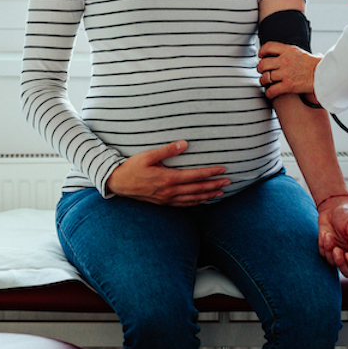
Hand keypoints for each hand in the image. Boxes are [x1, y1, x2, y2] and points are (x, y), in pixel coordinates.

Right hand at [105, 140, 230, 205]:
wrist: (118, 183)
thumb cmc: (132, 167)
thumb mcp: (148, 155)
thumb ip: (167, 150)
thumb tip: (185, 144)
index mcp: (168, 178)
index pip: (195, 176)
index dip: (210, 173)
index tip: (223, 170)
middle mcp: (170, 191)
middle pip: (198, 189)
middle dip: (214, 185)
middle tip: (228, 182)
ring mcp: (167, 199)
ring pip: (193, 199)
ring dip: (208, 195)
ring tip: (220, 192)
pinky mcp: (163, 203)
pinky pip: (184, 204)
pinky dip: (196, 202)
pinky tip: (202, 200)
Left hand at [257, 42, 321, 99]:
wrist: (327, 75)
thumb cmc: (320, 66)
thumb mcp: (308, 54)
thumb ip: (302, 55)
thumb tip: (314, 56)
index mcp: (289, 50)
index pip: (268, 46)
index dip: (262, 51)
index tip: (261, 56)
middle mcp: (285, 60)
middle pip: (263, 63)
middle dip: (260, 68)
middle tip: (262, 71)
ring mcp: (286, 73)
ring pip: (265, 77)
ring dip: (263, 81)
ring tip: (265, 82)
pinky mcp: (288, 86)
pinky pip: (272, 90)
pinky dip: (269, 93)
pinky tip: (270, 94)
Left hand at [317, 196, 347, 276]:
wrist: (332, 207)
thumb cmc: (346, 214)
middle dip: (341, 264)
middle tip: (337, 251)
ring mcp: (338, 252)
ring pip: (333, 264)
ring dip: (329, 251)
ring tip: (329, 236)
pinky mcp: (327, 249)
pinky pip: (323, 254)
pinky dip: (323, 245)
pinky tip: (326, 234)